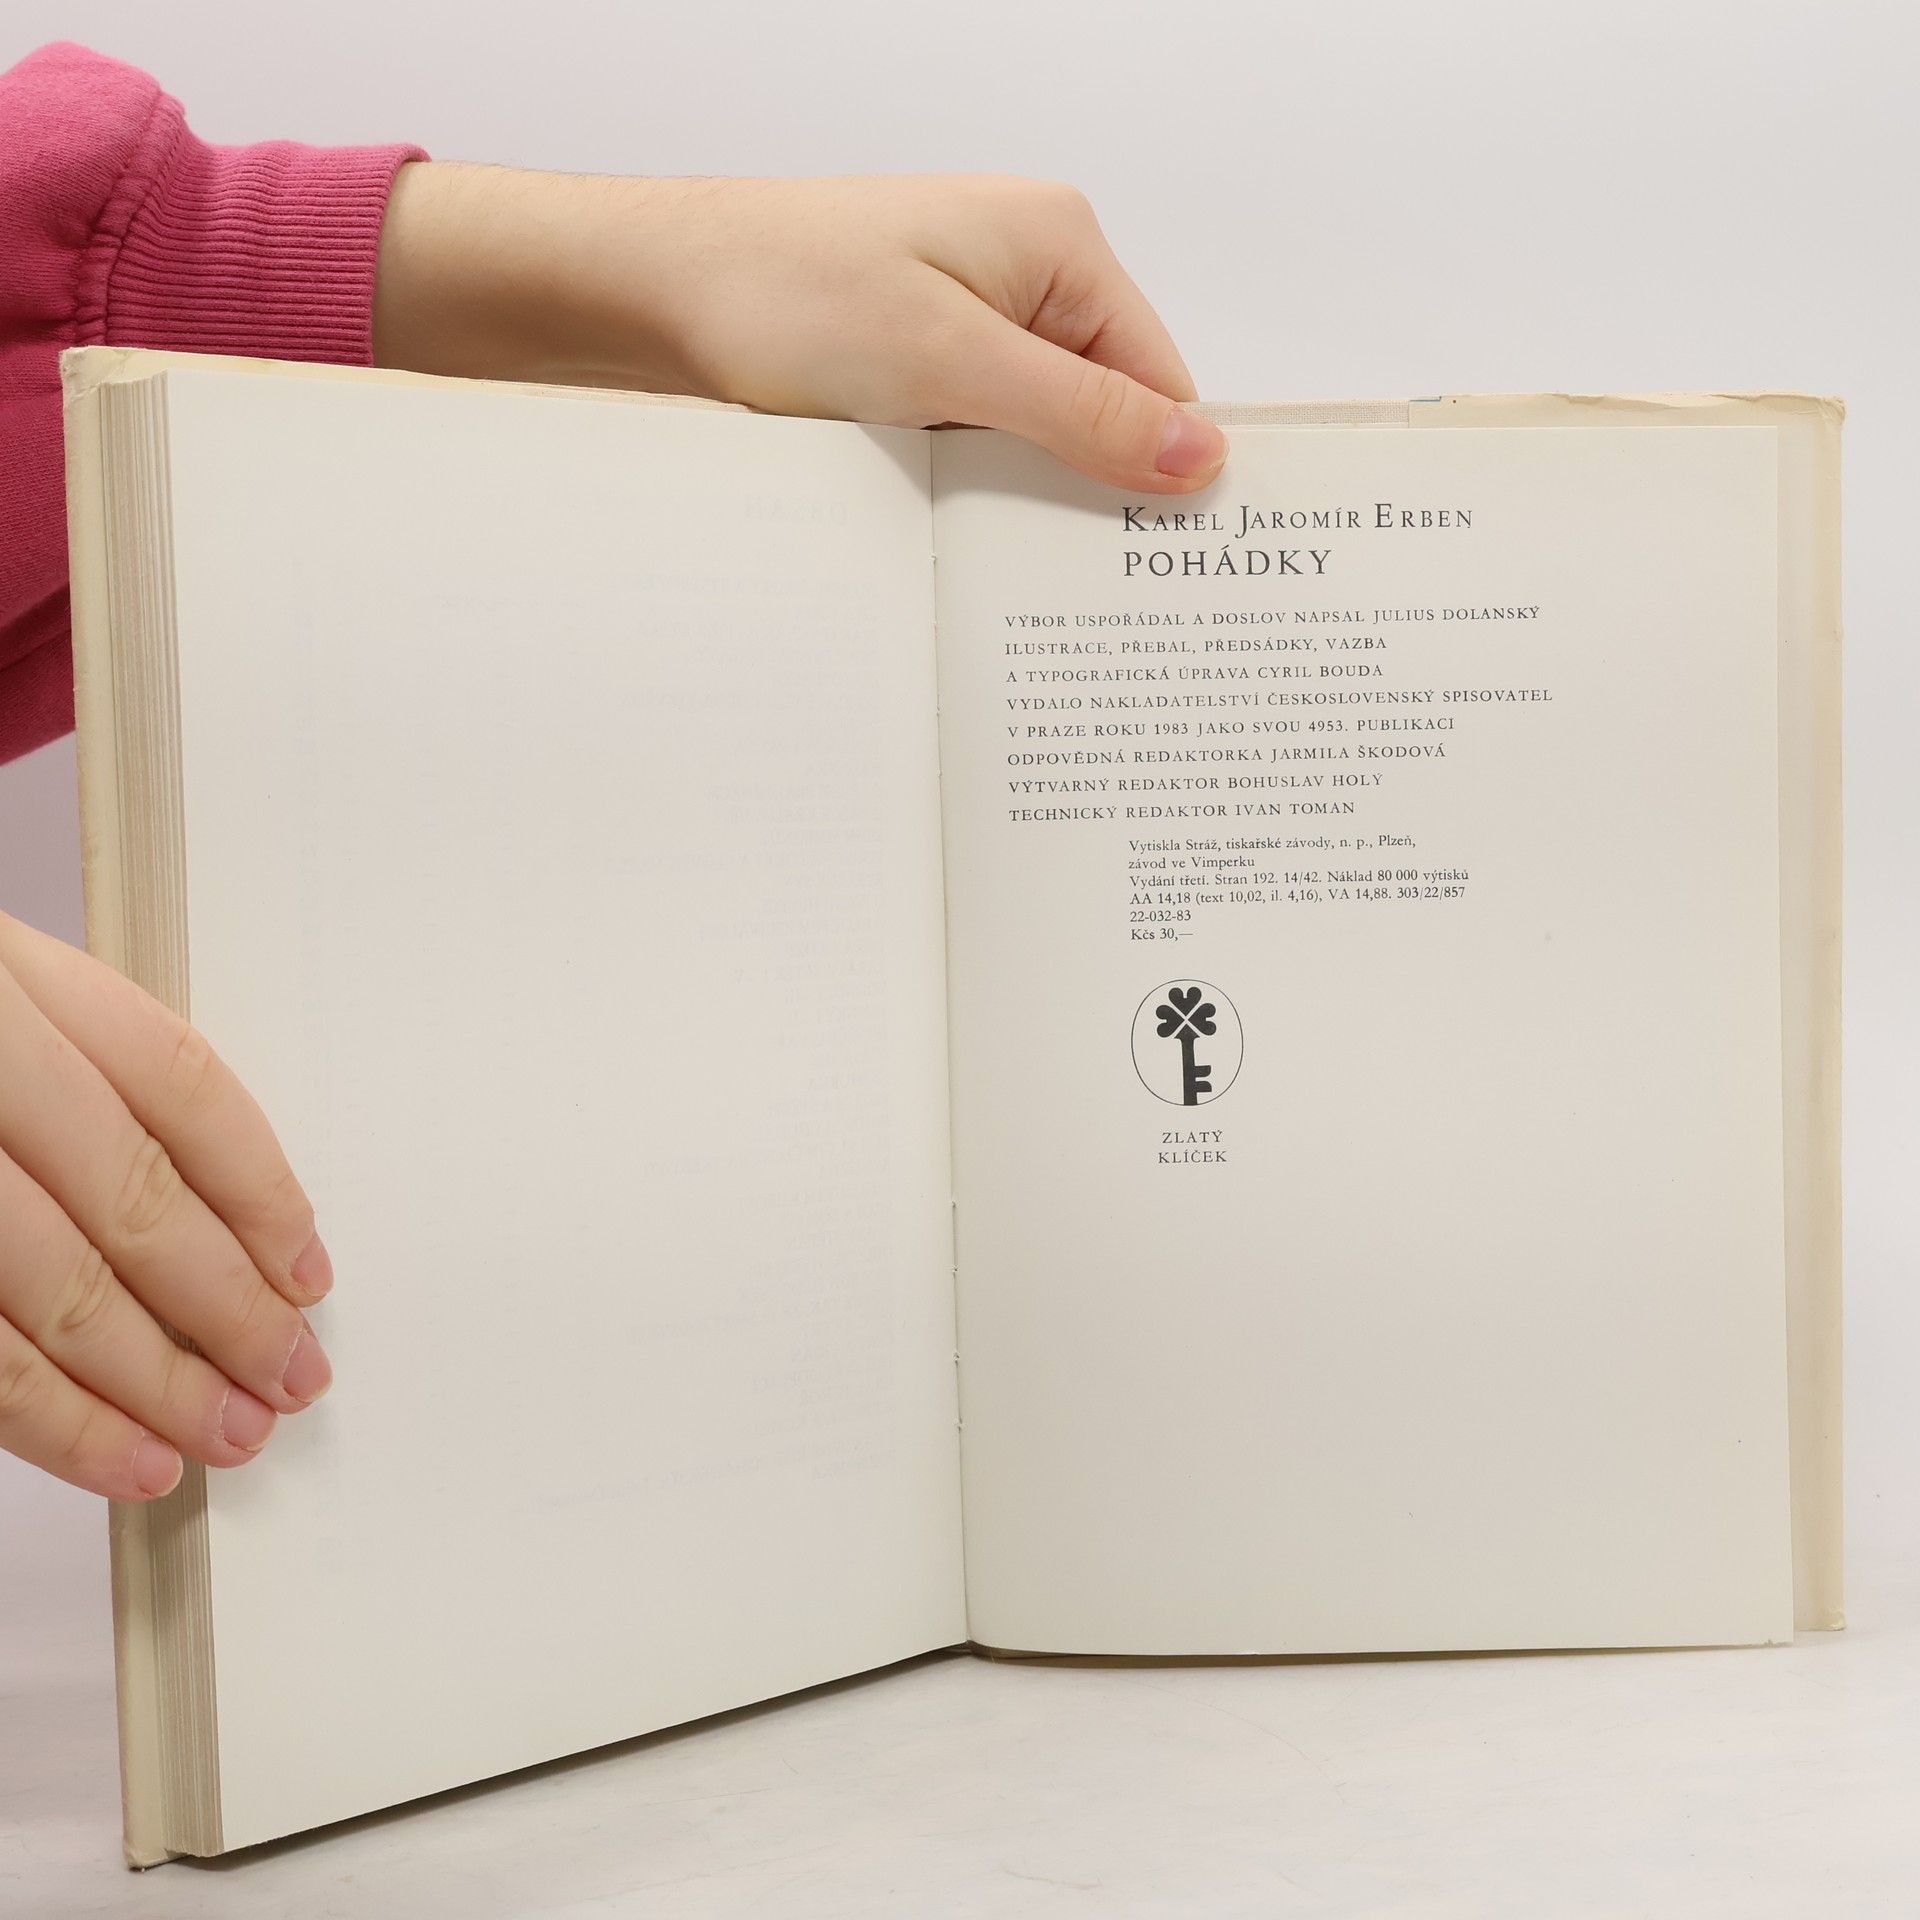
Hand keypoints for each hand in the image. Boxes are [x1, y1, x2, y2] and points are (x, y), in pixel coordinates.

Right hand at [0, 913, 331, 1499]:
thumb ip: (76, 1084)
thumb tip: (222, 1224)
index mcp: (8, 976)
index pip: (179, 1088)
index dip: (261, 1189)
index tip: (307, 1272)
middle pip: (132, 1200)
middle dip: (227, 1309)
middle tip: (288, 1378)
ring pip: (52, 1292)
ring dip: (151, 1383)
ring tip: (222, 1438)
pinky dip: (48, 1419)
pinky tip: (114, 1454)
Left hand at [372, 166, 1226, 494]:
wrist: (649, 288)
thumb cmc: (781, 292)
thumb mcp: (950, 364)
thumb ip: (1082, 413)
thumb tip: (1198, 456)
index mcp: (1058, 243)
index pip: (1160, 379)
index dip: (1161, 471)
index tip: (1158, 562)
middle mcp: (1024, 272)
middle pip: (1104, 408)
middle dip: (1087, 488)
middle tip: (1073, 578)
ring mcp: (967, 314)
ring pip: (1037, 430)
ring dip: (1017, 488)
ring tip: (989, 542)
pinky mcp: (918, 354)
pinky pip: (978, 432)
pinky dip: (969, 478)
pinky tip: (945, 517)